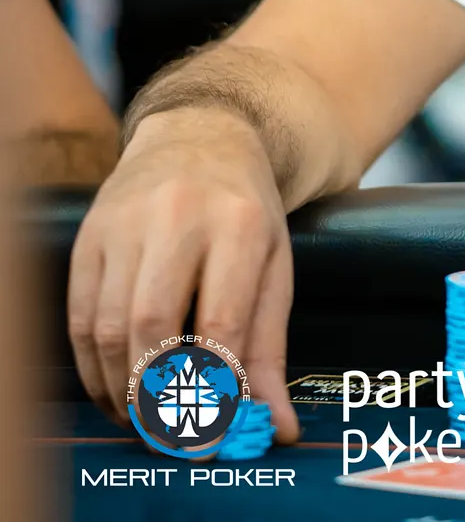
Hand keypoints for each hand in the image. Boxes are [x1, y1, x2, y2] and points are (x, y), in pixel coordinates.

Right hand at [66, 107, 300, 443]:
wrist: (202, 137)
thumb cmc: (246, 212)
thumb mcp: (275, 266)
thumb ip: (270, 348)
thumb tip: (276, 427)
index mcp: (241, 223)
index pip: (222, 319)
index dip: (213, 387)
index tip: (213, 436)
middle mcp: (179, 217)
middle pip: (152, 324)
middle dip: (156, 393)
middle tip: (168, 433)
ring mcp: (126, 222)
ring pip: (108, 326)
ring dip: (121, 388)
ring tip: (143, 417)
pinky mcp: (88, 234)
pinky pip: (79, 316)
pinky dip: (91, 366)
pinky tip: (113, 389)